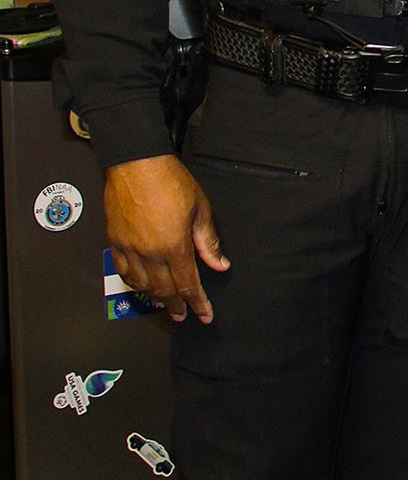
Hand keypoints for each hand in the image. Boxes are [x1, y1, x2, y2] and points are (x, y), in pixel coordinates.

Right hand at [103, 155, 228, 323]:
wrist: (137, 164)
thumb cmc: (170, 181)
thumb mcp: (201, 209)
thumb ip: (208, 241)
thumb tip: (220, 263)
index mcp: (174, 246)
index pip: (188, 284)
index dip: (198, 303)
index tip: (205, 314)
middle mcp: (150, 253)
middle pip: (164, 290)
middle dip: (177, 306)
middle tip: (184, 315)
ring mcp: (130, 249)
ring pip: (142, 285)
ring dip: (155, 298)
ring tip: (166, 304)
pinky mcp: (115, 242)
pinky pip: (123, 272)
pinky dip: (134, 284)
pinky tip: (142, 286)